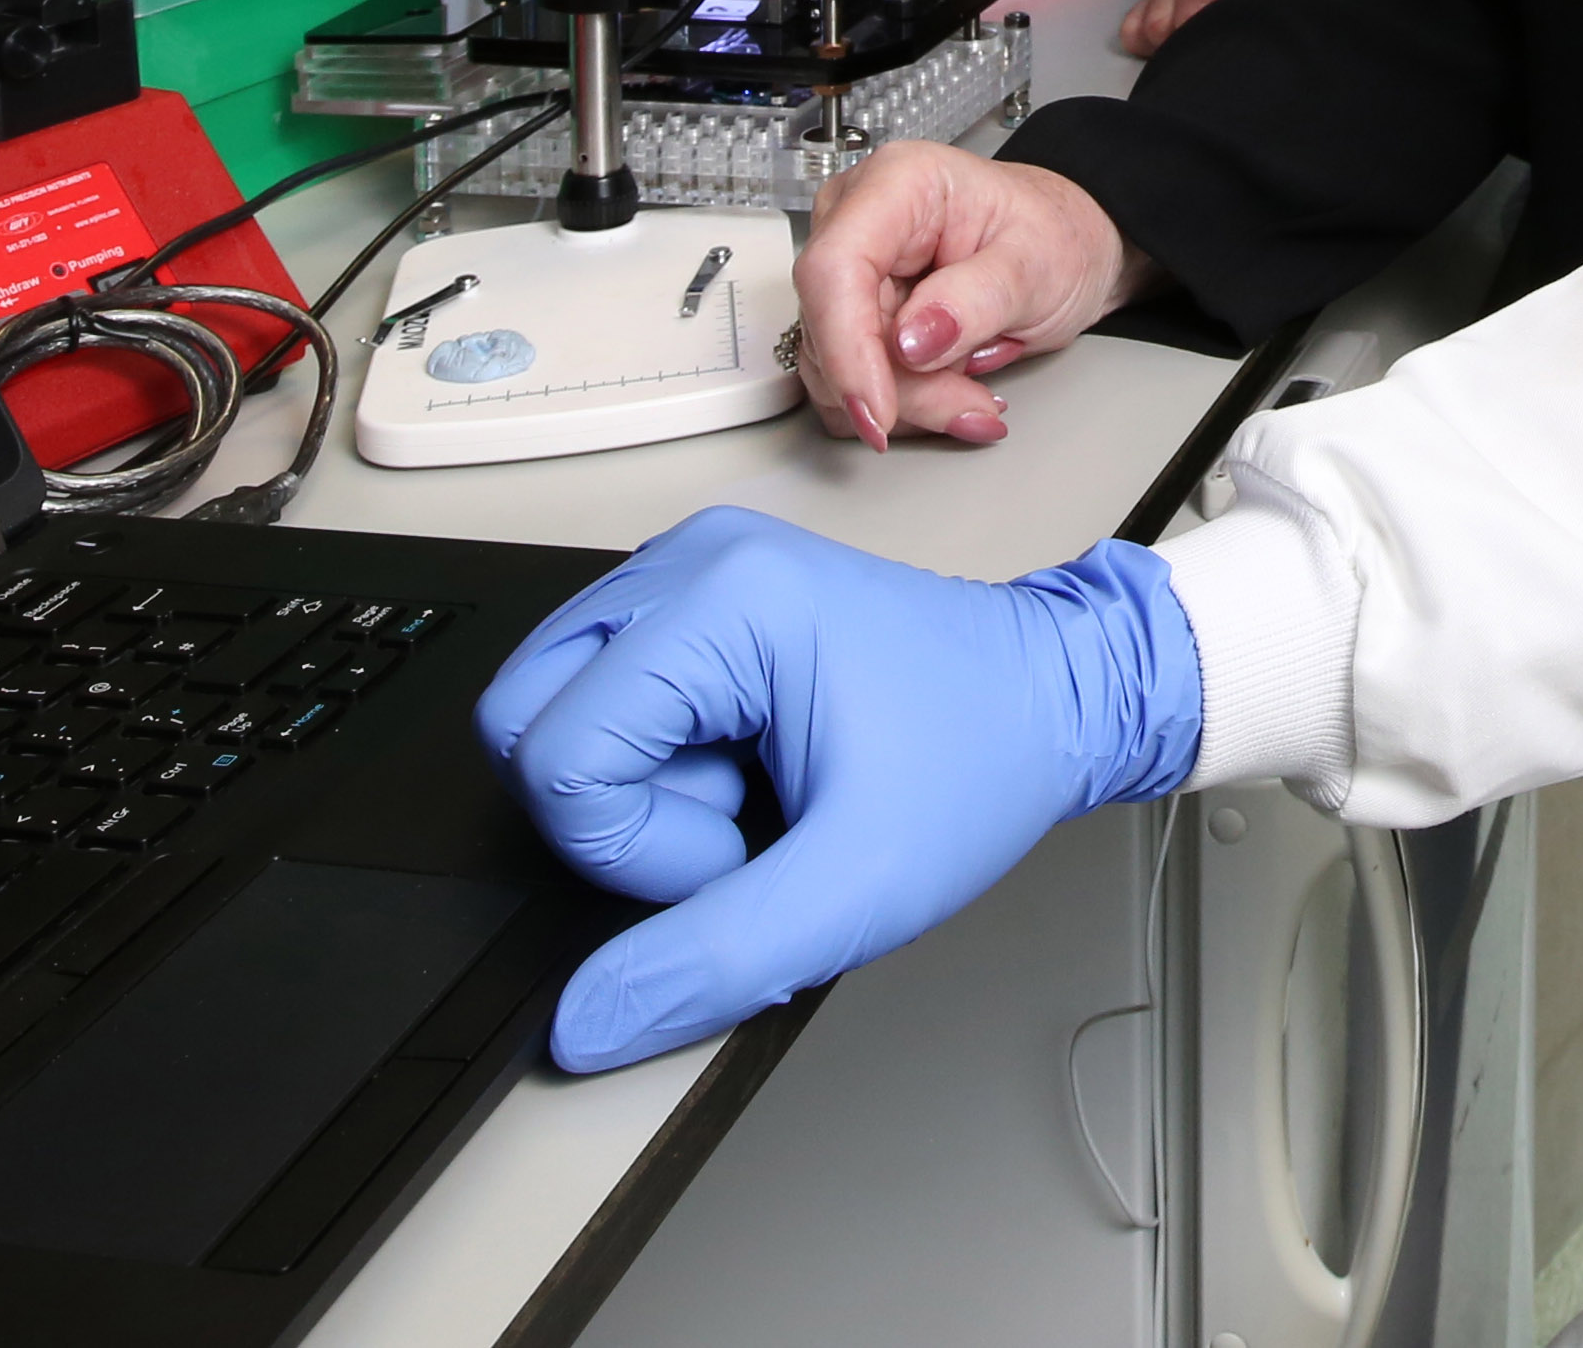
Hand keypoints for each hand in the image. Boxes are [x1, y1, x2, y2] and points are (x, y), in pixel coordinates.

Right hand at [475, 509, 1205, 1070]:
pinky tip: (746, 769)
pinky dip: (658, 762)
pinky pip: (602, 699)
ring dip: (641, 789)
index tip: (743, 849)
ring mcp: (686, 572)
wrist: (1056, 699)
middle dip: (618, 812)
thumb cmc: (980, 760)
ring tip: (753, 793)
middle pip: (525, 719)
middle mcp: (689, 561)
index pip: (556, 753)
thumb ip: (711, 964)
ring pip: (554, 712)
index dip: (634, 847)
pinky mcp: (694, 602)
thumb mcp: (857, 888)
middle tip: (737, 824)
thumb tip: (586, 1020)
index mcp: (725, 598)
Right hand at [795, 145, 1149, 447]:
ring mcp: (849, 270)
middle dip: (901, 387)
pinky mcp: (851, 314)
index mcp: (899, 182)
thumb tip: (910, 342)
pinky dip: (903, 403)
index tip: (882, 410)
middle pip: (833, 328)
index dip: (846, 347)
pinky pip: (849, 380)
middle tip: (972, 406)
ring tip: (975, 396)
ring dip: (908, 400)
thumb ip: (978, 299)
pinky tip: (955, 391)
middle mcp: (857, 220)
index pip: (835, 268)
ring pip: (833, 365)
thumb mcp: (1039, 265)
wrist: (1068, 249)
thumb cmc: (1057, 236)